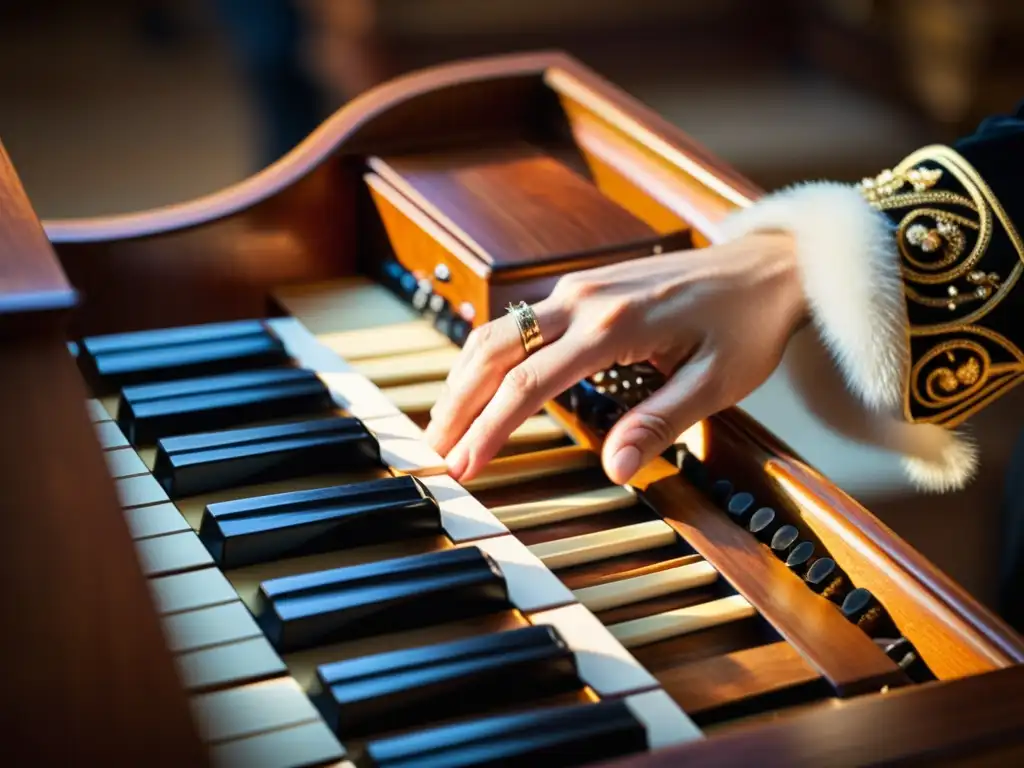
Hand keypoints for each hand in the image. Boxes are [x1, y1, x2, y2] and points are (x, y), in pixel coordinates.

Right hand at [424, 231, 807, 484]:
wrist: (768, 265)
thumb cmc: (746, 324)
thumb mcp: (717, 382)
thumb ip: (660, 422)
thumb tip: (614, 467)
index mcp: (614, 326)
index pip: (529, 385)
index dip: (488, 430)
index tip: (462, 466)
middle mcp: (584, 300)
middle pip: (493, 353)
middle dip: (456, 405)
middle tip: (432, 451)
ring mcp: (578, 288)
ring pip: (497, 333)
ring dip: (463, 379)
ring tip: (443, 424)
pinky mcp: (582, 288)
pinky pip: (518, 322)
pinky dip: (488, 358)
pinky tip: (478, 385)